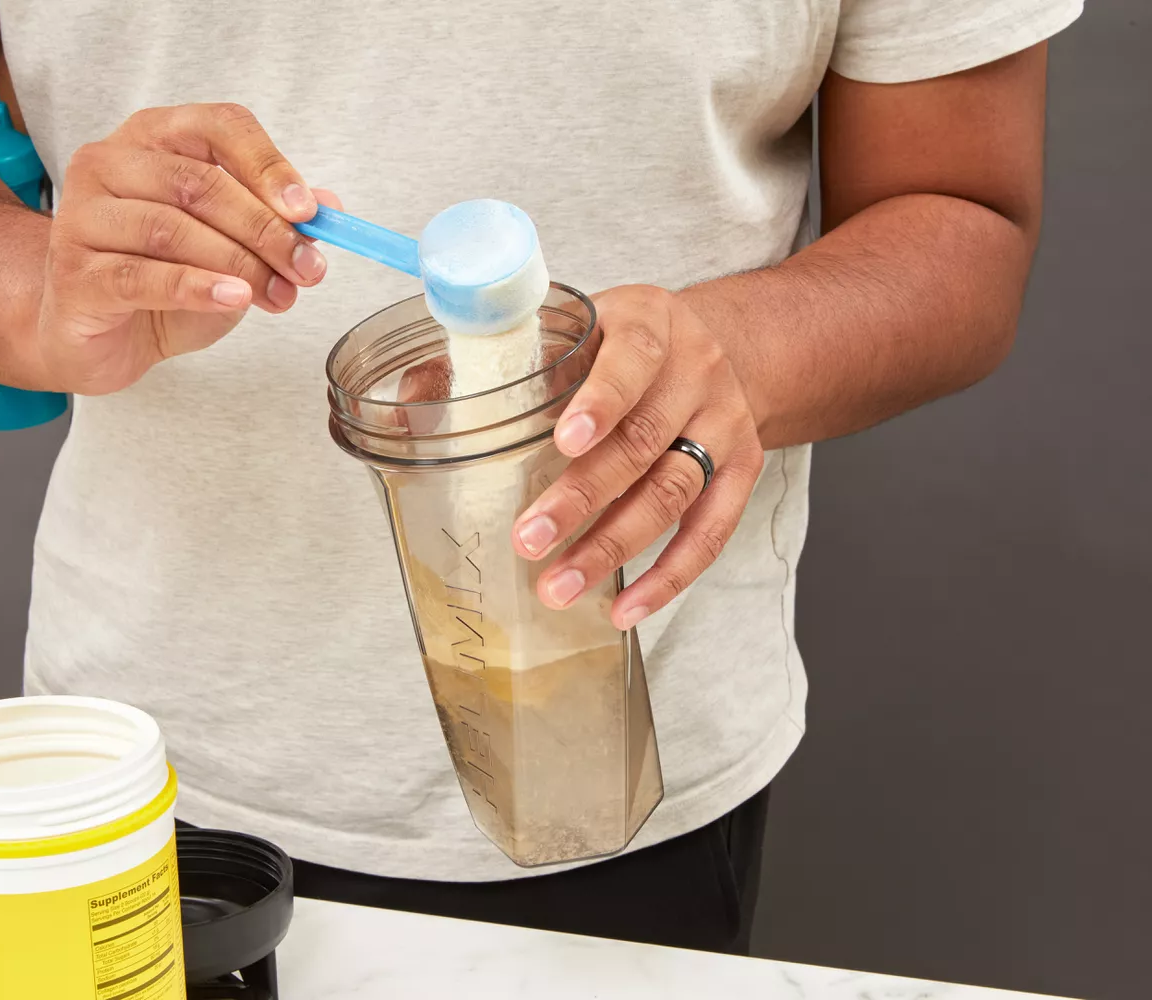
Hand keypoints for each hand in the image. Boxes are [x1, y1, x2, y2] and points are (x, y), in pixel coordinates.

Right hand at [40, 103, 339, 393]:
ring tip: (280, 294)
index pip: (217, 126)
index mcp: (152, 137)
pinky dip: (197, 287)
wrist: (101, 338)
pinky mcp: (75, 274)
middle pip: (199, 183)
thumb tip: (329, 208)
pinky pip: (143, 276)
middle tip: (307, 267)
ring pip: (172, 230)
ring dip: (239, 264)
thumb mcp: (229, 245)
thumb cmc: (162, 281)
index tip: (307, 210)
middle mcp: (109, 164)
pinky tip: (234, 298)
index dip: (267, 165)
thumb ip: (274, 221)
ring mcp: (83, 217)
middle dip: (265, 229)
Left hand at [511, 286, 765, 628]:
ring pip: (673, 492)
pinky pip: (711, 532)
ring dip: (613, 546)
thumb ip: (502, 357)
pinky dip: (668, 577)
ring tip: (559, 586)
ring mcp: (724, 423)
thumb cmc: (622, 343)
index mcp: (648, 322)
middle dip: (582, 496)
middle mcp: (695, 371)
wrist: (718, 344)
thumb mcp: (574, 325)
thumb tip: (408, 399)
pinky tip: (624, 608)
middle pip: (643, 441)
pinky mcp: (743, 468)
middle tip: (528, 538)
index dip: (600, 401)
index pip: (630, 359)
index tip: (563, 441)